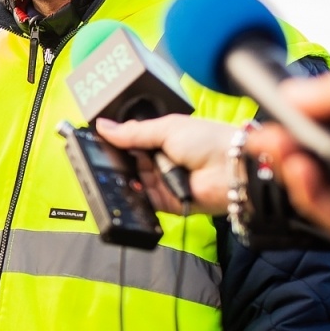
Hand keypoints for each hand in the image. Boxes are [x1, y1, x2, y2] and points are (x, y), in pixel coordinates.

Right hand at [94, 115, 238, 213]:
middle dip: (119, 159)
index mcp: (160, 140)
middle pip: (127, 163)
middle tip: (110, 153)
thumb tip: (103, 126)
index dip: (116, 141)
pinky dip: (138, 194)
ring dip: (130, 175)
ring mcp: (161, 183)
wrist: (231, 170)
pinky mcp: (164, 203)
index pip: (130, 141)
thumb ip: (133, 132)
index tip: (97, 139)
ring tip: (136, 166)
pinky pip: (143, 201)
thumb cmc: (209, 141)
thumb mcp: (166, 128)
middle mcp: (159, 162)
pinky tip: (137, 184)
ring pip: (132, 181)